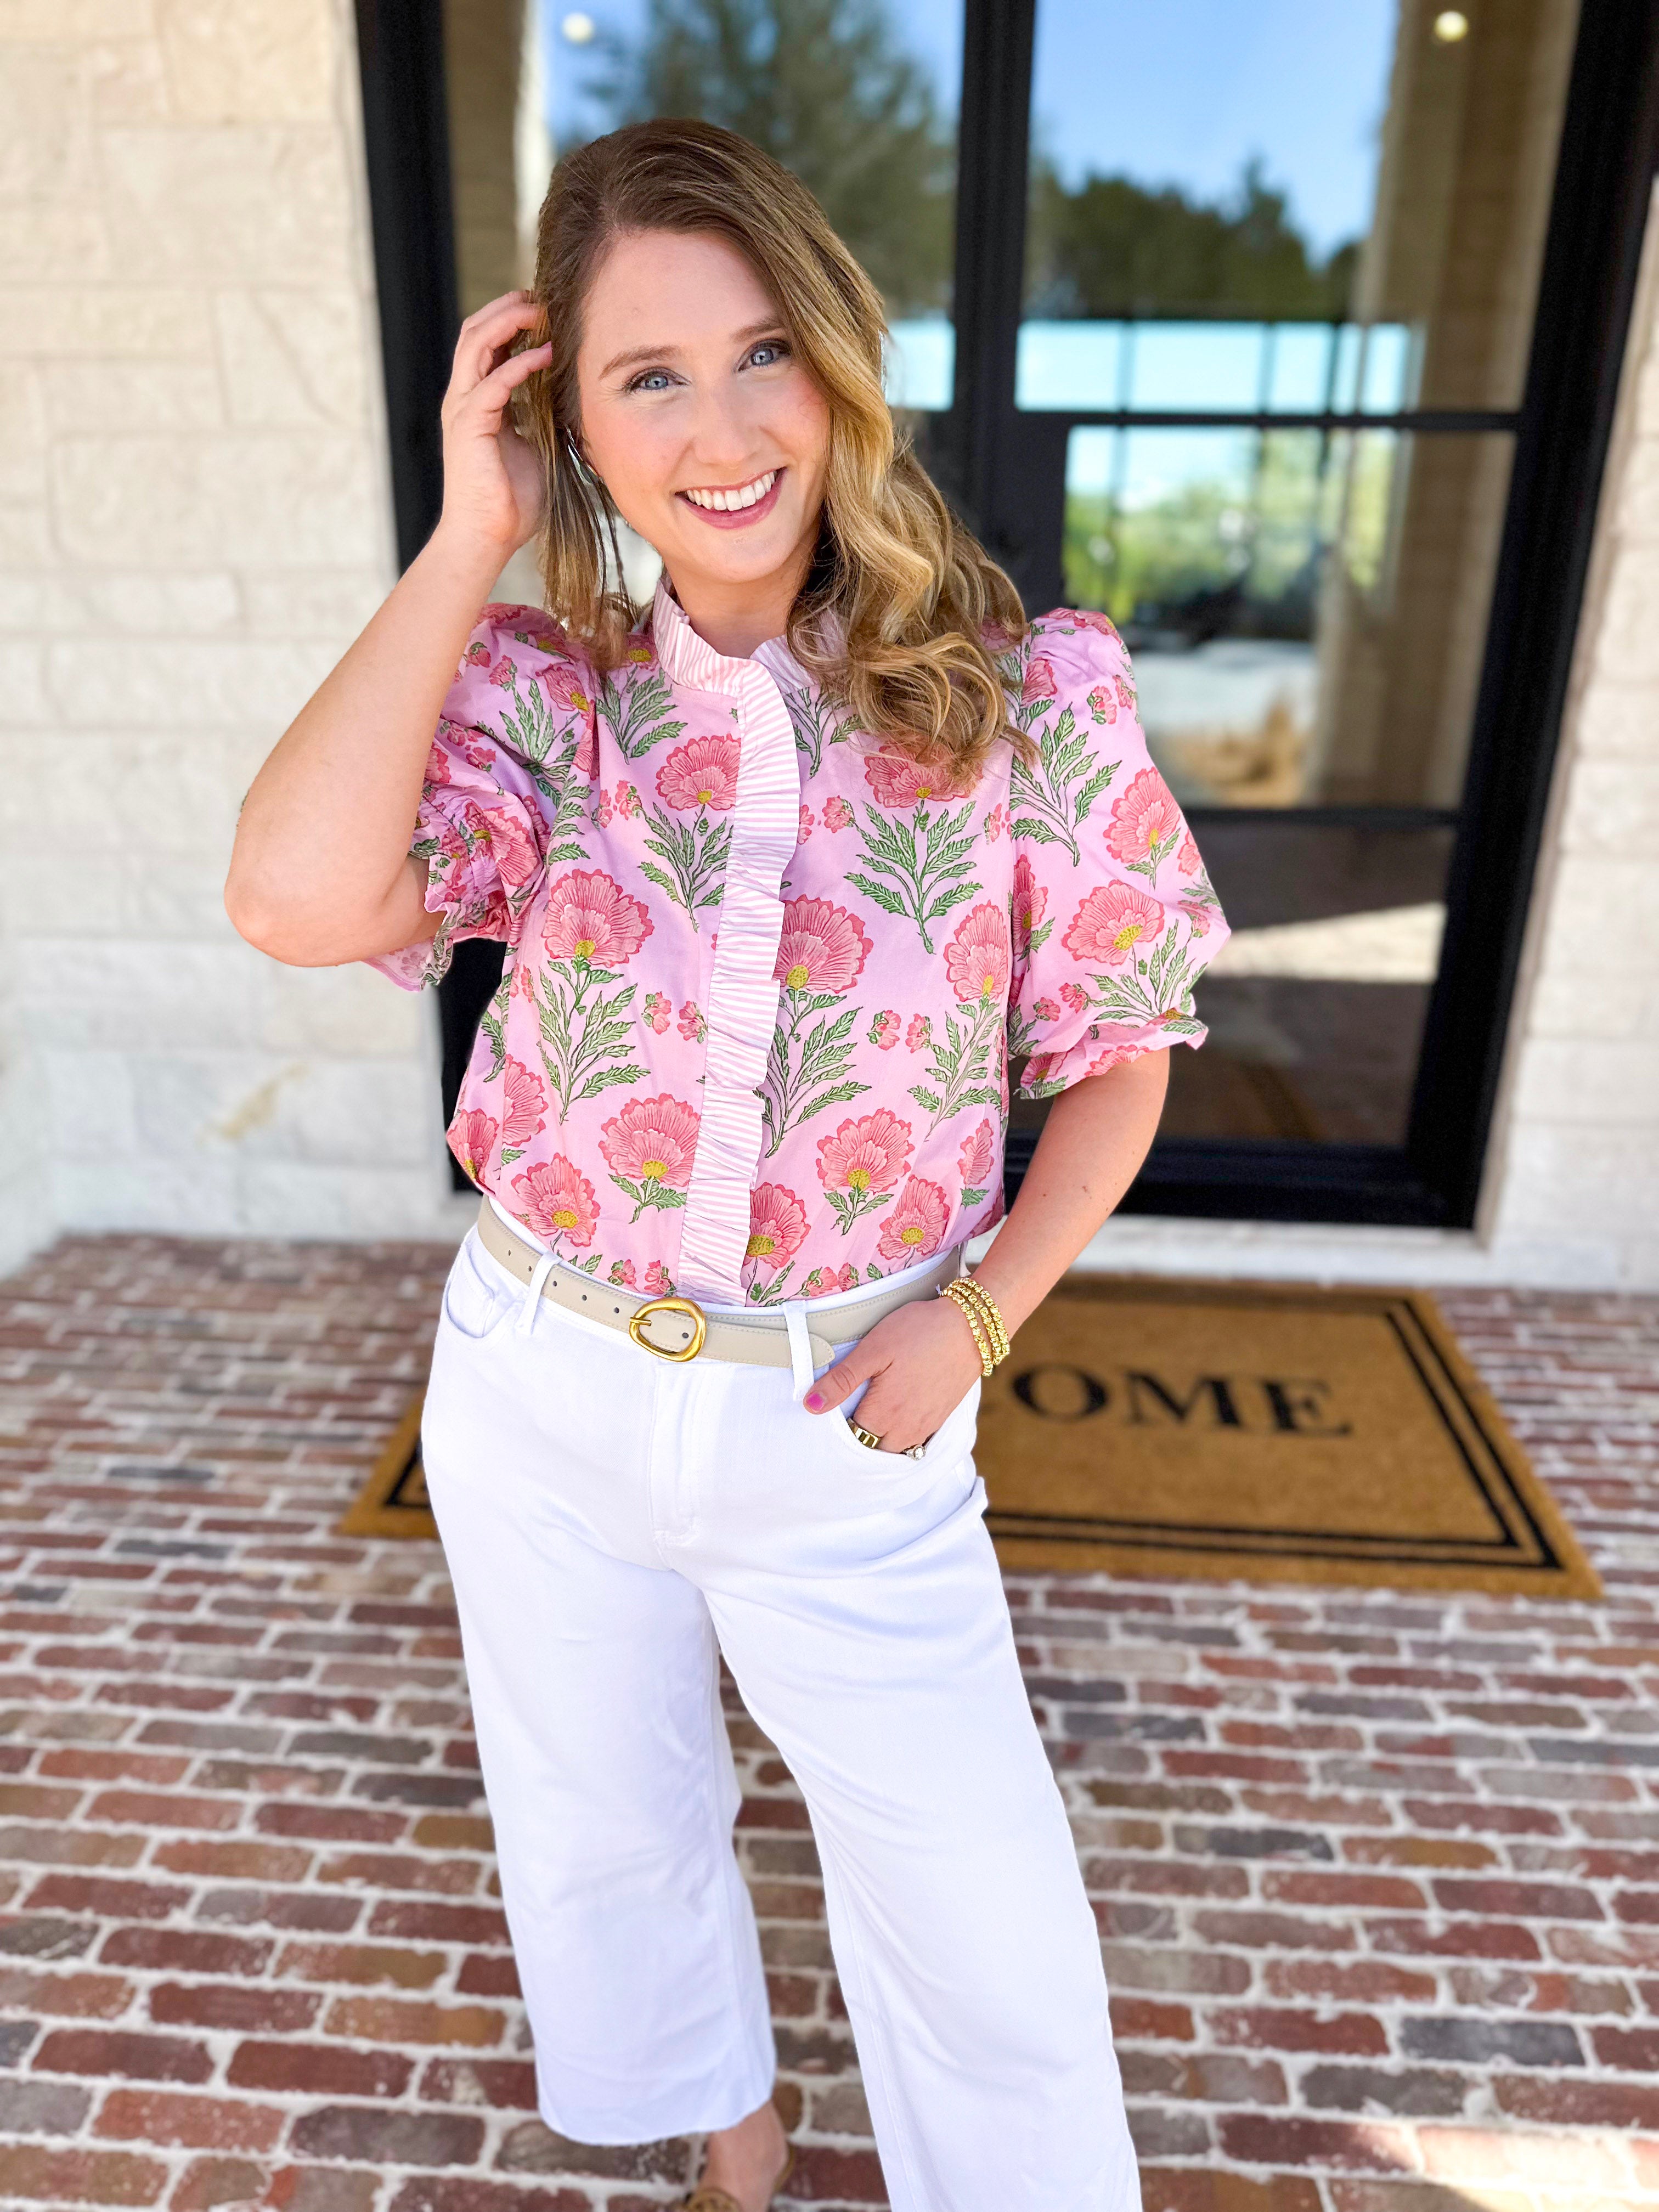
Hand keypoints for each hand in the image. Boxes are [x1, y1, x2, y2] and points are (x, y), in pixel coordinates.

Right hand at [435, 291, 553, 562]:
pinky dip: (519, 364)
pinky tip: (545, 355)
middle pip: (475, 330)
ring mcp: (462, 409)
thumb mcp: (536, 448)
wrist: (487, 537)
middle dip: (507, 307)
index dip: (513, 318)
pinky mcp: (469, 426)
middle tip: (542, 296)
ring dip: (508, 321)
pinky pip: (493, 383)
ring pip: (476, 343)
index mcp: (478, 401)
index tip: (548, 310)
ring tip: (540, 311)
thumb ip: (543, 417)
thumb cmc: (512, 502)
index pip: (487, 342)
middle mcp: (465, 397)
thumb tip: (570, 398)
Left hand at [804, 1296, 982, 1453]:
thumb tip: (810, 1406)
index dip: (840, 1425)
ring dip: (881, 1437)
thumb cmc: (919, 1332)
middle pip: (874, 1449)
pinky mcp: (941, 1418)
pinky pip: (916, 1441)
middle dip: (860, 1435)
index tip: (837, 1404)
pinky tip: (898, 1413)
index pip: (852, 1438)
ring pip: (895, 1448)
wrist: (972, 1326)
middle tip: (852, 1407)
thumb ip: (841, 1380)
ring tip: (873, 1411)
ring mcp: (927, 1426)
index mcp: (884, 1414)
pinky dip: (902, 1435)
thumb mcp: (874, 1349)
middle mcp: (906, 1429)